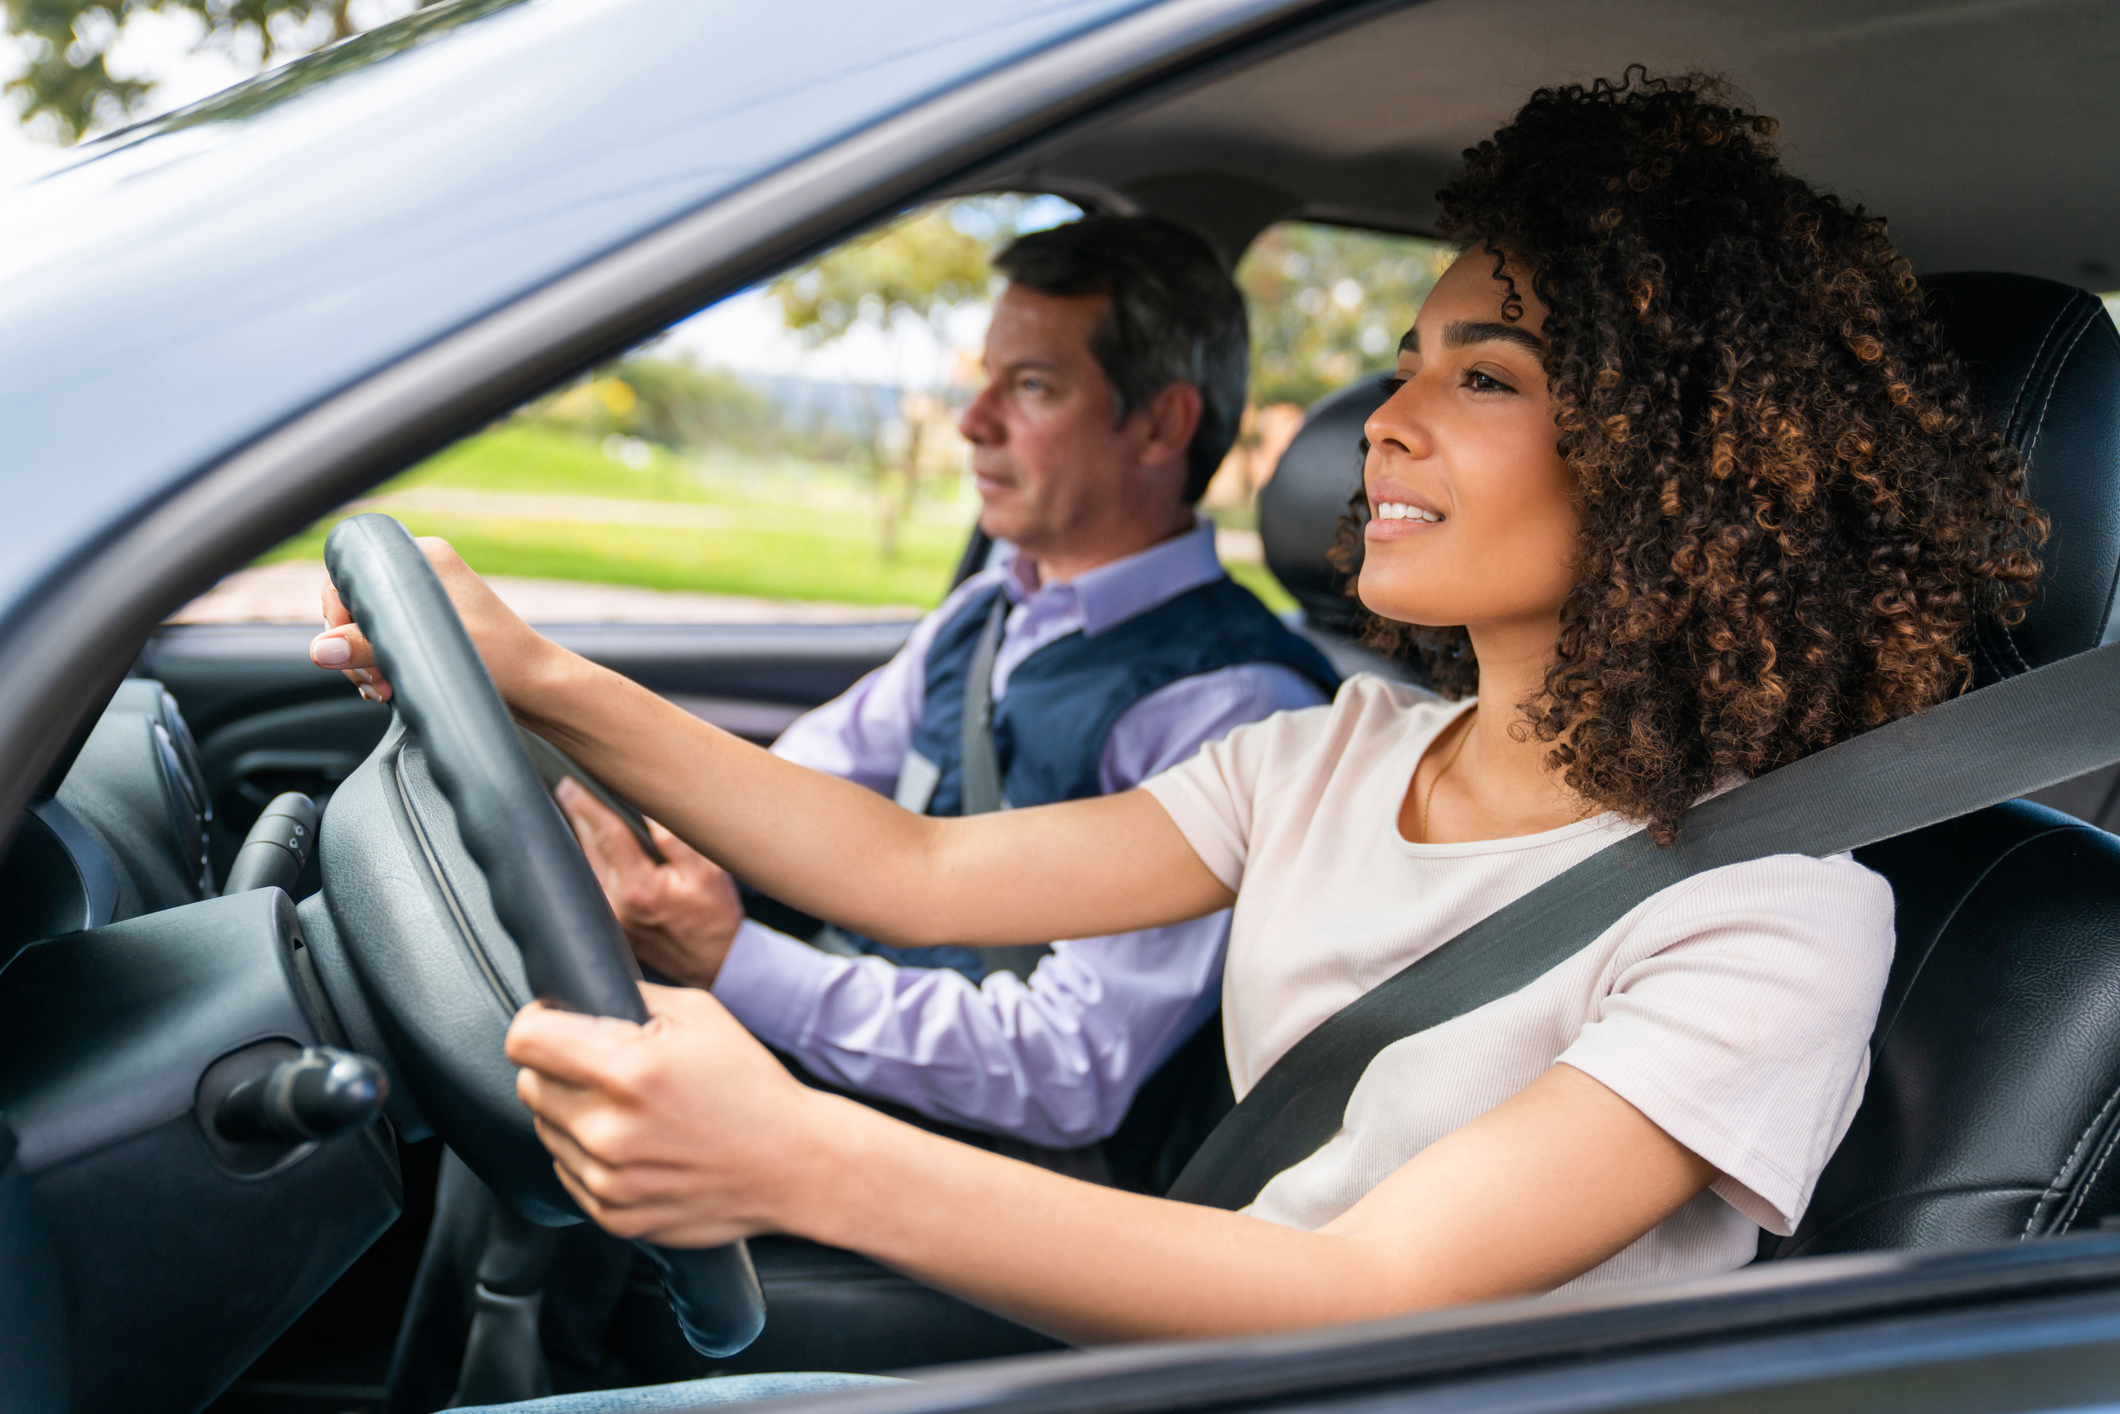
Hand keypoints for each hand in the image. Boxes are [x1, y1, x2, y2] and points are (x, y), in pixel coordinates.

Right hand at [306, 536, 552, 704]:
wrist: (540, 687)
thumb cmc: (501, 661)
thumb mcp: (426, 650)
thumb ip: (368, 647)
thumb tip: (320, 649)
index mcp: (423, 557)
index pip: (349, 572)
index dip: (338, 614)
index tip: (347, 648)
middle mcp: (422, 573)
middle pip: (353, 604)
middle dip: (351, 647)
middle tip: (372, 680)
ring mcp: (426, 603)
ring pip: (366, 629)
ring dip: (364, 664)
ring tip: (384, 691)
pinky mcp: (430, 631)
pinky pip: (385, 645)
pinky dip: (380, 669)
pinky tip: (389, 691)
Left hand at [507, 983, 827, 1247]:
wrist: (793, 1165)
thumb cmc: (750, 1087)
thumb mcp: (699, 1014)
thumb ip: (629, 998)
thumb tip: (578, 997)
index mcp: (627, 1071)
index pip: (523, 1040)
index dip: (537, 1022)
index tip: (554, 1024)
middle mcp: (609, 1130)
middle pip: (528, 1084)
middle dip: (557, 1068)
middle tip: (604, 1068)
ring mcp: (608, 1180)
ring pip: (544, 1129)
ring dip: (573, 1114)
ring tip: (628, 1109)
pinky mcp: (612, 1215)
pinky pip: (568, 1171)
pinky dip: (591, 1155)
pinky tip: (636, 1144)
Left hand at [558, 777, 743, 987]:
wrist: (718, 964)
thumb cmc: (716, 919)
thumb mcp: (708, 871)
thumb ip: (674, 838)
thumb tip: (647, 808)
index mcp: (639, 887)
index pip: (606, 834)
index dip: (586, 805)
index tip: (572, 785)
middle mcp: (616, 905)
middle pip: (587, 847)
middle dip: (578, 815)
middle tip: (570, 788)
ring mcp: (610, 919)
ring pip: (585, 867)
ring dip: (580, 838)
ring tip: (578, 812)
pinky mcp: (610, 927)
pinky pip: (592, 885)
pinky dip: (590, 862)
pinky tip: (593, 848)